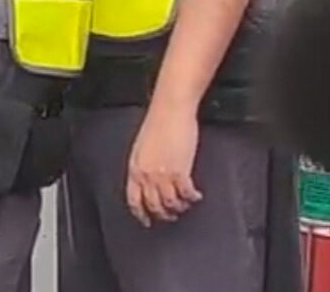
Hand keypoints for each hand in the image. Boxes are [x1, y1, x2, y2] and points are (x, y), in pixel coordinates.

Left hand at [125, 104, 201, 226]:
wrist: (170, 109)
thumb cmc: (158, 121)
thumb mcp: (142, 146)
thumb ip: (143, 164)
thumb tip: (147, 178)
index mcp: (135, 168)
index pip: (134, 200)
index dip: (140, 213)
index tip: (146, 220)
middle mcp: (147, 175)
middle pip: (153, 205)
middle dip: (162, 214)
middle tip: (170, 216)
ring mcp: (163, 175)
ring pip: (170, 203)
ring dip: (178, 207)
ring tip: (184, 206)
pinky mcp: (180, 171)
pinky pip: (186, 193)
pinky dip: (191, 198)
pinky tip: (195, 196)